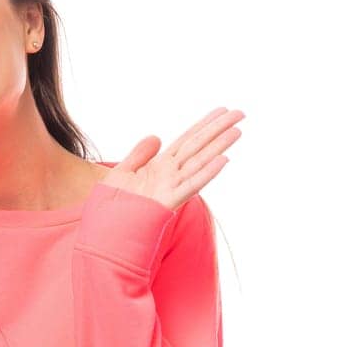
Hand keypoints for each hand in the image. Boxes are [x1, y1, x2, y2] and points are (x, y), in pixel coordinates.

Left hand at [100, 106, 243, 211]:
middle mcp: (169, 175)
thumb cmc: (110, 210)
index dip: (204, 124)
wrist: (105, 236)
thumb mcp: (121, 174)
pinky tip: (223, 160)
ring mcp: (170, 188)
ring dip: (218, 146)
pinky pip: (190, 185)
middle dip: (218, 129)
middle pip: (198, 146)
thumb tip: (156, 136)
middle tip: (240, 113)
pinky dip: (207, 173)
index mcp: (159, 167)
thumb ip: (139, 155)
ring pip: (199, 162)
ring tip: (237, 131)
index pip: (187, 140)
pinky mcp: (167, 202)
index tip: (222, 110)